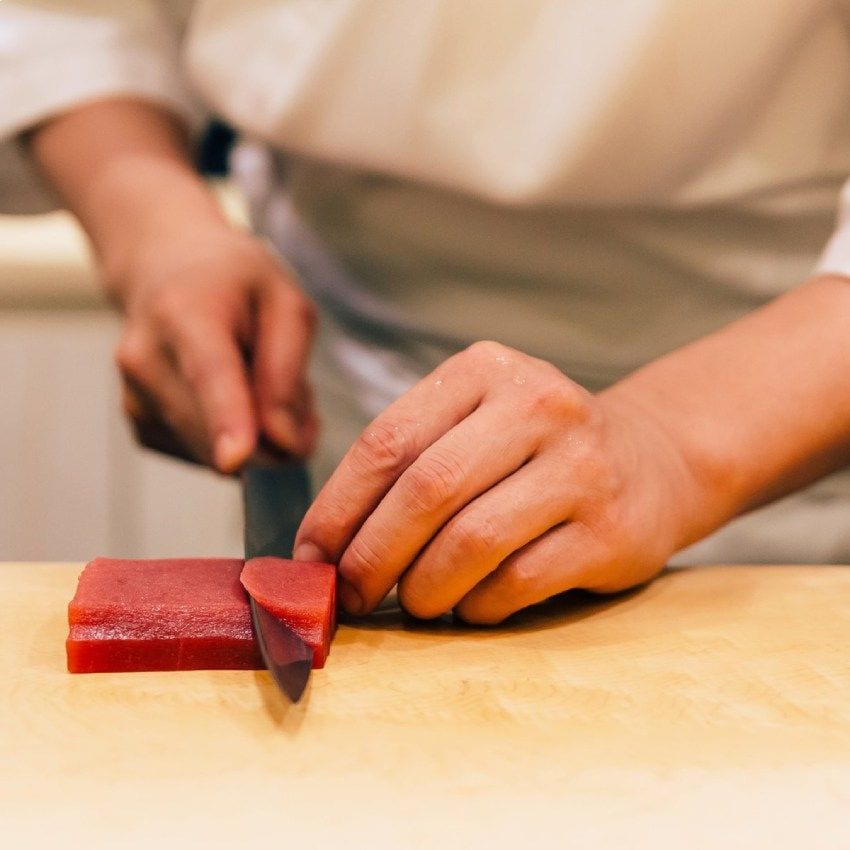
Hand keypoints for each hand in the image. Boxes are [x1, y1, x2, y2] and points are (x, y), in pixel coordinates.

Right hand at [112, 221, 316, 471]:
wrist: (160, 268)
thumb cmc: (232, 281)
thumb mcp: (283, 300)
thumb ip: (287, 369)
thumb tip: (283, 442)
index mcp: (183, 313)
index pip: (208, 375)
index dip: (225, 421)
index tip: (236, 459)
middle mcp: (146, 359)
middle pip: (216, 432)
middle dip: (274, 438)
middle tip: (300, 400)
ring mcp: (135, 397)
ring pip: (215, 453)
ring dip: (256, 437)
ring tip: (258, 380)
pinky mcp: (140, 425)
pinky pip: (204, 457)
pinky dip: (232, 440)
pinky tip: (233, 397)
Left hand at [294, 341, 701, 623]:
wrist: (651, 459)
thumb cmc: (535, 450)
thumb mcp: (475, 424)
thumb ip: (409, 464)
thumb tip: (327, 546)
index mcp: (484, 371)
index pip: (388, 441)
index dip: (338, 507)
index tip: (310, 555)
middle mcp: (537, 405)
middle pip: (427, 491)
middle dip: (371, 556)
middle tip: (349, 594)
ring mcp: (582, 465)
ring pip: (472, 541)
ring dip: (423, 587)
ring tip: (413, 602)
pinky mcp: (612, 528)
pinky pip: (519, 581)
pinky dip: (477, 605)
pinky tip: (470, 604)